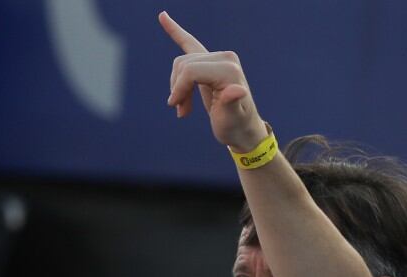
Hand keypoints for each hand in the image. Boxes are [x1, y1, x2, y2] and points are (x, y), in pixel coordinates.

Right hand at [158, 11, 269, 152]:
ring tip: (182, 108)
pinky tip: (162, 16)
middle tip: (181, 112)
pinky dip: (176, 32)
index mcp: (229, 70)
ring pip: (182, 63)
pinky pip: (190, 43)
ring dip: (177, 86)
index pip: (191, 70)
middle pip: (185, 65)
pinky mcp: (212, 61)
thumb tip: (237, 90)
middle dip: (178, 88)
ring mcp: (219, 57)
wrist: (243, 129)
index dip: (179, 88)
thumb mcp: (231, 119)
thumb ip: (232, 104)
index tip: (176, 108)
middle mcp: (225, 58)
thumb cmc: (236, 126)